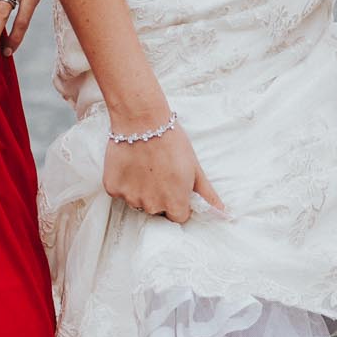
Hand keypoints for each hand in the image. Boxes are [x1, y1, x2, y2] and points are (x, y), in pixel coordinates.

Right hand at [101, 125, 225, 224]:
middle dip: (159, 195)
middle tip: (159, 171)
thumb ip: (207, 195)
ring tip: (144, 166)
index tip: (174, 186)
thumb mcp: (195, 169)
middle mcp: (152, 206)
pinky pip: (119, 191)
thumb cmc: (172, 141)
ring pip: (137, 201)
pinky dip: (124, 182)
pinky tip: (130, 164)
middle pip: (157, 209)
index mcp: (175, 204)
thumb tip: (224, 213)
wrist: (142, 120)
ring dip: (141, 189)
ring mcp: (131, 198)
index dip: (178, 201)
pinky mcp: (113, 188)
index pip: (178, 216)